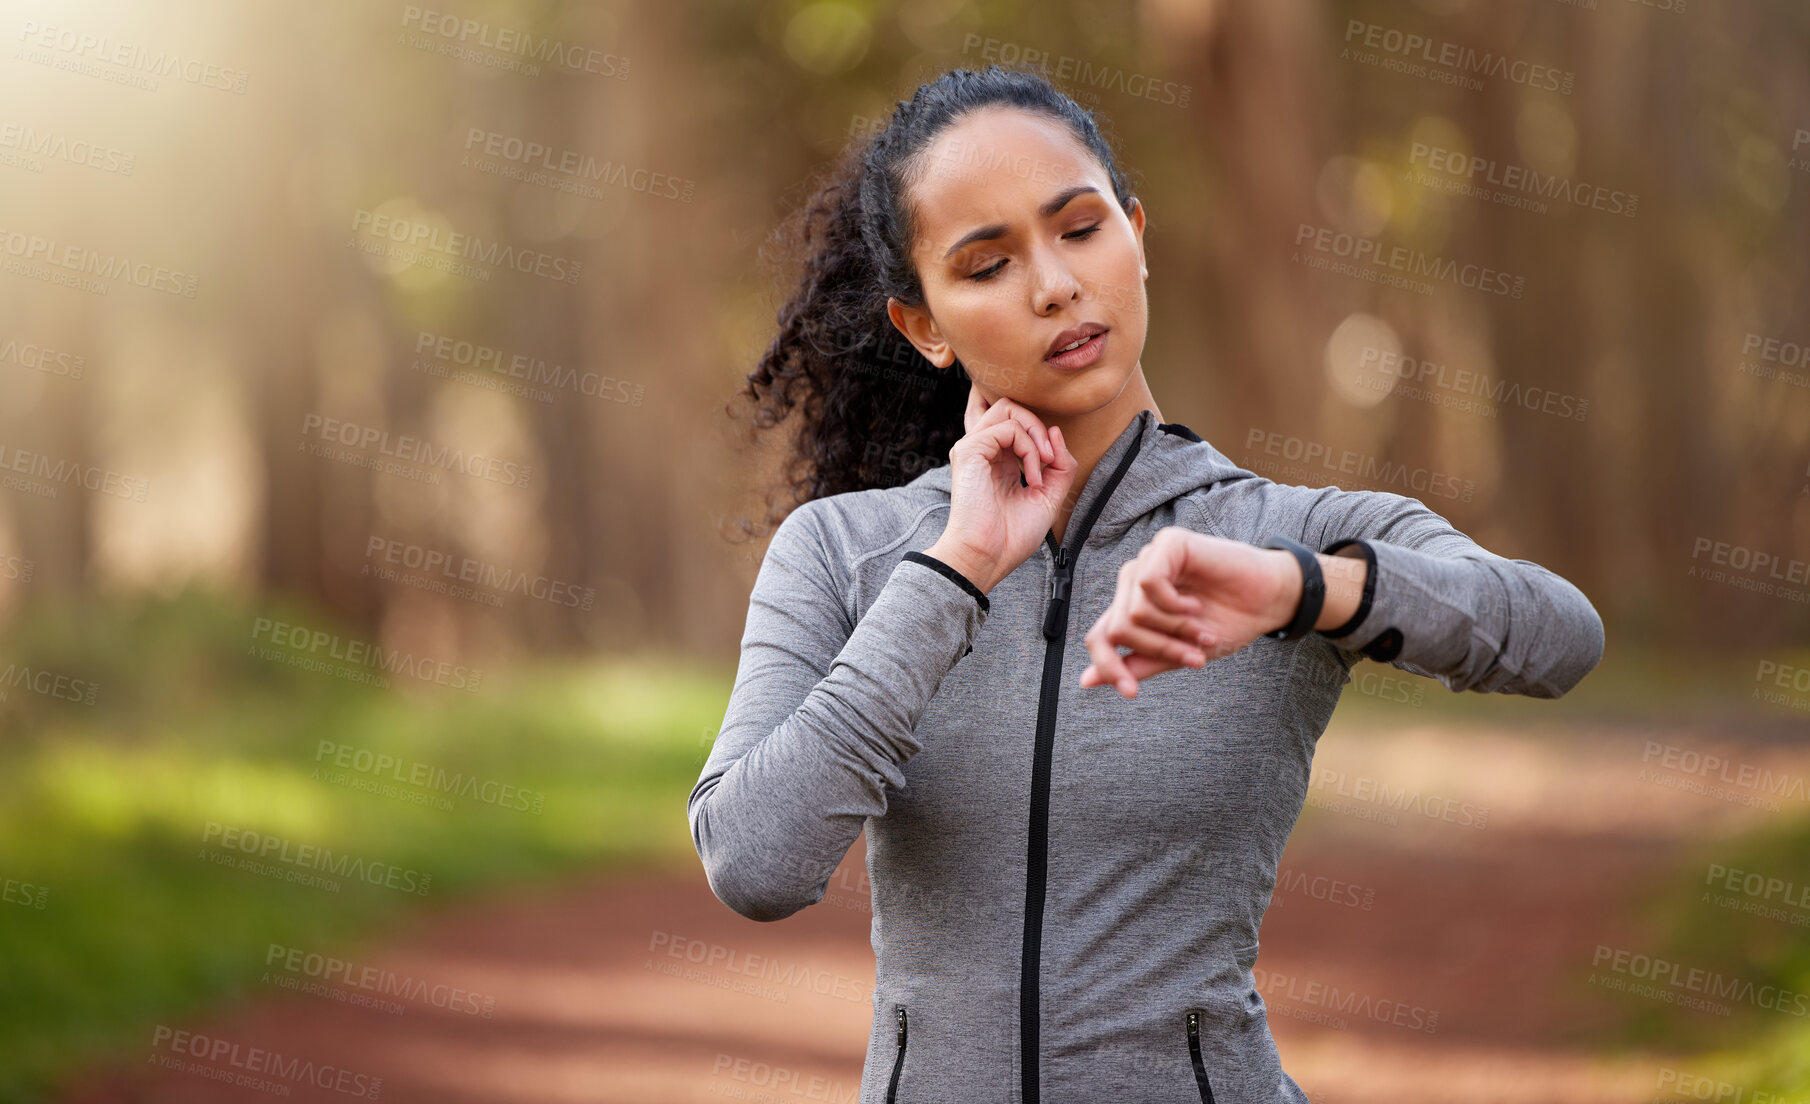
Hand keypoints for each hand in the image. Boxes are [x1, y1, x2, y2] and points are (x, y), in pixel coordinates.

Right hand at [924, 384, 1078, 593]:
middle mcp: (984, 451)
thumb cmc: (1012, 536)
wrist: (988, 556)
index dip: (1043, 436)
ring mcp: (974, 448)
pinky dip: (1029, 449)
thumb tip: (1056, 431)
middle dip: (1039, 426)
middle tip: (1051, 459)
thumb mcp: (1049, 497)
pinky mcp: (969, 450)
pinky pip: (1008, 427)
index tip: (1056, 465)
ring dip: (1036, 432)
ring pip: (1008, 408)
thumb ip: (1060, 466)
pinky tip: (1032, 477)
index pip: (1018, 425)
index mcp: (998, 462)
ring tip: (1044, 463)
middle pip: (1011, 408)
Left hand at [1079, 528, 1297, 698]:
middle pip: (1119, 628)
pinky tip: (1196, 605)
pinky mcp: (1167, 544)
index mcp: (1132, 606)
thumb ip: (1136, 662)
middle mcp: (1134, 582)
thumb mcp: (1178, 652)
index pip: (1099, 637)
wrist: (1268, 601)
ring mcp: (1148, 560)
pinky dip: (1175, 605)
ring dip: (1174, 630)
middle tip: (1195, 657)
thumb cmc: (1226, 623)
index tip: (1132, 693)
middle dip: (1160, 649)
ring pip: (1134, 610)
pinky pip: (1150, 583)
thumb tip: (1087, 681)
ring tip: (1204, 631)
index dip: (1109, 667)